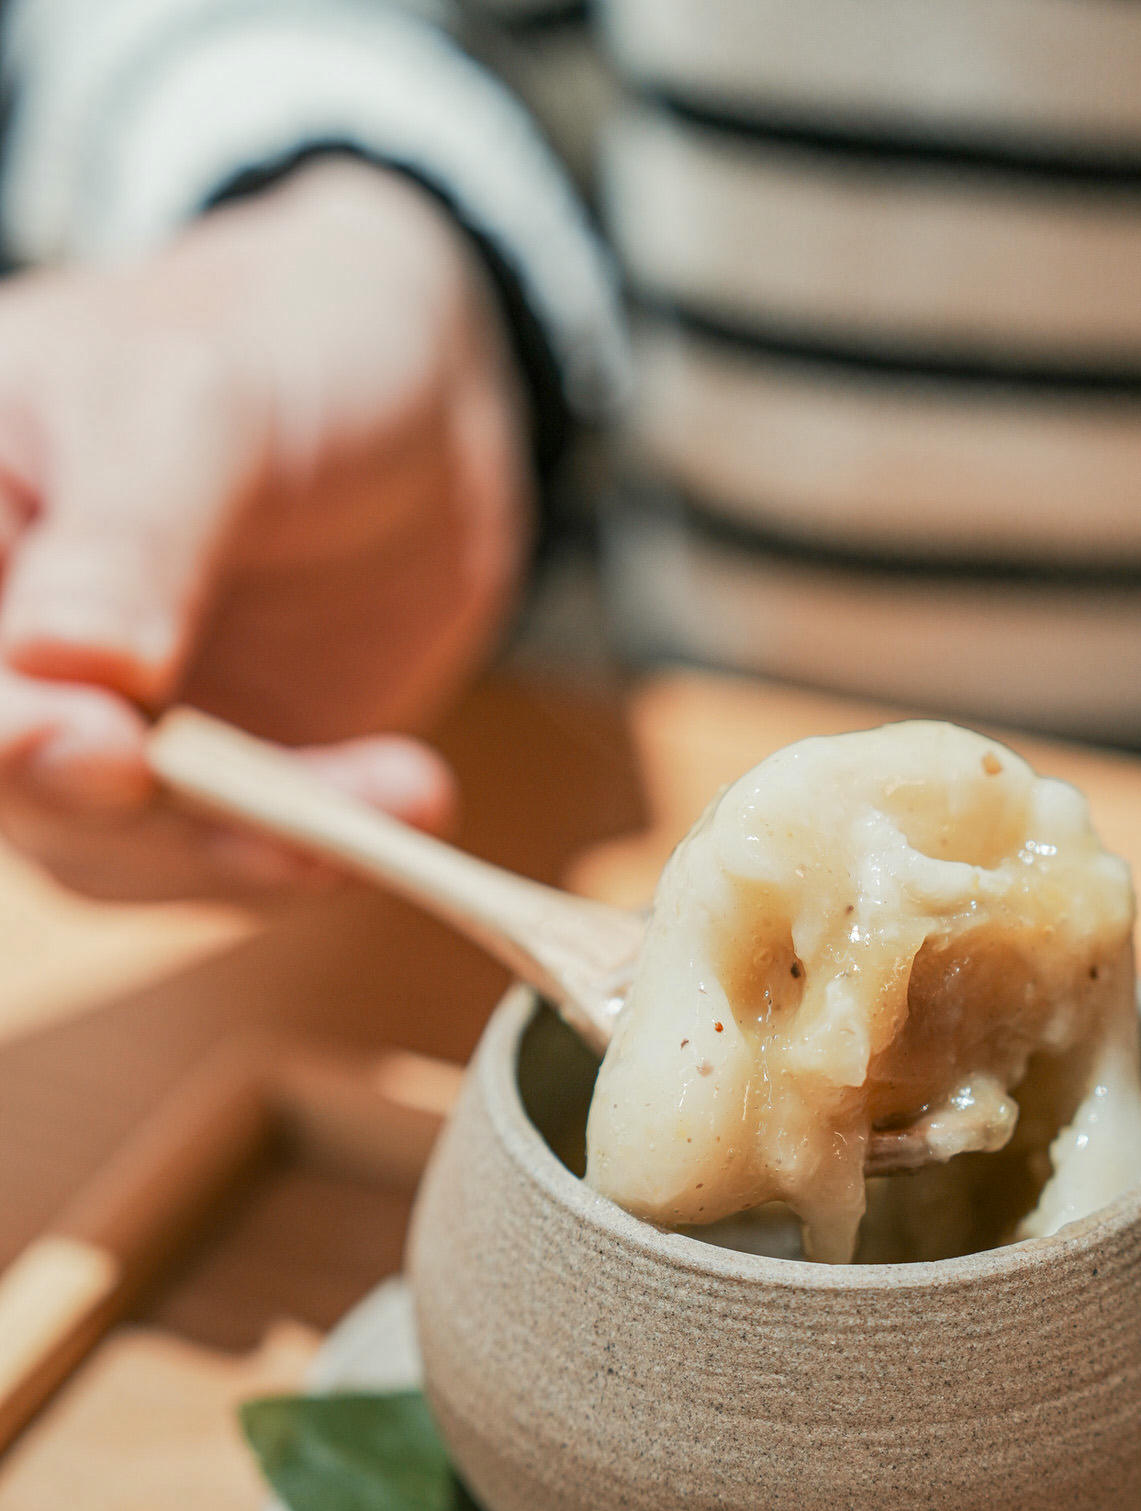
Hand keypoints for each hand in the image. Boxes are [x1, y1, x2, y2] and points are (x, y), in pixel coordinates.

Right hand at [0, 158, 533, 897]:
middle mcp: (7, 645)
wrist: (416, 397)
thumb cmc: (280, 344)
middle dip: (147, 814)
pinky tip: (410, 801)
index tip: (102, 747)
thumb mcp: (201, 404)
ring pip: (122, 847)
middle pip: (17, 783)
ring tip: (398, 795)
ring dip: (261, 843)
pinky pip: (233, 852)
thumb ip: (132, 535)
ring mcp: (98, 721)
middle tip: (280, 817)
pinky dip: (321, 846)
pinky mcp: (204, 778)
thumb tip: (62, 667)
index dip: (6, 732)